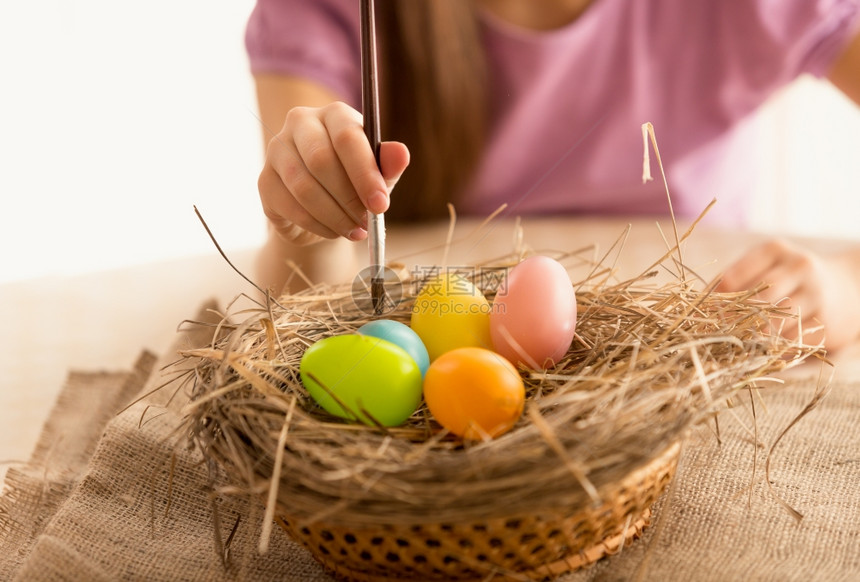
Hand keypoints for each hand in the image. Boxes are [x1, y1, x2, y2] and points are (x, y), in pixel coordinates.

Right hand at [257, 101, 409, 244]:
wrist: (321, 207)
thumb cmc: (354, 182)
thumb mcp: (378, 175)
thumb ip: (388, 165)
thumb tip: (401, 153)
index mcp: (334, 114)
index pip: (347, 137)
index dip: (365, 173)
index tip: (381, 204)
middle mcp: (300, 123)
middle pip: (321, 160)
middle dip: (349, 198)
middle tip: (367, 222)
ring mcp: (277, 150)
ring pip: (304, 187)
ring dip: (334, 216)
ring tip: (355, 231)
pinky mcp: (265, 180)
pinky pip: (291, 206)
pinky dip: (317, 225)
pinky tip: (333, 231)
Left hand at [716, 238, 859, 349]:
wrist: (851, 286)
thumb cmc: (790, 278)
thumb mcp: (765, 267)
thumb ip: (734, 281)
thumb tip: (697, 304)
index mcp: (774, 250)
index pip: (732, 278)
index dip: (714, 303)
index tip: (704, 317)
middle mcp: (800, 267)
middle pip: (756, 300)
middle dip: (734, 322)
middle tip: (718, 337)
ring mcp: (817, 294)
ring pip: (775, 324)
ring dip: (754, 338)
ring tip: (739, 346)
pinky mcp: (830, 323)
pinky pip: (794, 342)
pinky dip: (776, 350)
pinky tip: (765, 351)